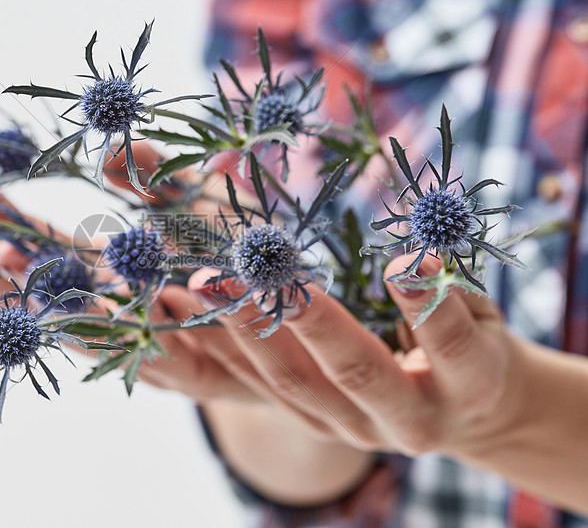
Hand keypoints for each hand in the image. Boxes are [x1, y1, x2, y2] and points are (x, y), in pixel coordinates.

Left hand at [188, 255, 523, 456]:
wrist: (457, 409)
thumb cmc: (471, 339)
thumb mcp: (480, 310)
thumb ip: (448, 287)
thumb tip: (414, 245)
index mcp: (470, 385)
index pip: (449, 346)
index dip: (427, 305)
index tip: (402, 260)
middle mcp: (412, 420)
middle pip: (355, 370)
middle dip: (306, 318)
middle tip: (261, 270)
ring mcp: (357, 431)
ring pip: (294, 383)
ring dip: (247, 329)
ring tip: (206, 283)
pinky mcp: (317, 426)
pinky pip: (266, 389)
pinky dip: (230, 351)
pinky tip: (197, 315)